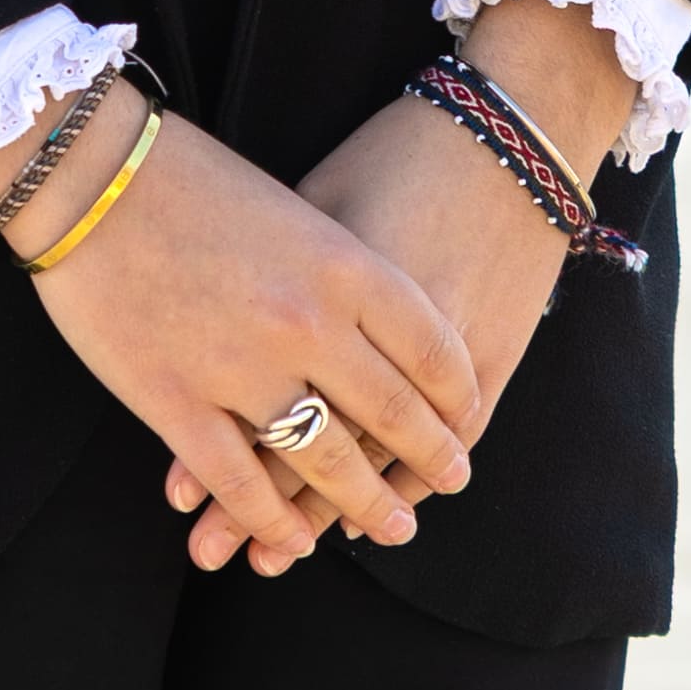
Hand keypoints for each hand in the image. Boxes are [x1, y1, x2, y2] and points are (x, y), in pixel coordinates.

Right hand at [12, 99, 481, 578]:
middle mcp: (307, 323)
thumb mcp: (295, 209)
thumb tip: (382, 337)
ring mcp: (241, 370)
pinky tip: (294, 542)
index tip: (466, 418)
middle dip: (431, 459)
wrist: (89, 173)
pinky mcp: (175, 404)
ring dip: (365, 505)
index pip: (433, 350)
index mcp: (345, 265)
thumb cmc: (190, 180)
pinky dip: (274, 522)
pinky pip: (240, 483)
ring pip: (324, 462)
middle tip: (451, 482)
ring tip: (394, 528)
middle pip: (392, 414)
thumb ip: (341, 275)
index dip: (458, 396)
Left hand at [191, 4, 645, 527]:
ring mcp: (446, 348)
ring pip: (382, 456)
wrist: (506, 128)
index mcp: (321, 294)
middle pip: (317, 445)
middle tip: (222, 560)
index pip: (266, 401)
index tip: (185, 509)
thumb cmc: (388, 156)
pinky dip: (405, 475)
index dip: (224, 463)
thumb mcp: (312, 205)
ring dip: (340, 510)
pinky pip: (442, 438)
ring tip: (287, 555)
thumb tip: (210, 356)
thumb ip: (271, 285)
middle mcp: (378, 332)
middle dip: (268, 511)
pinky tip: (373, 510)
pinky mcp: (493, 351)